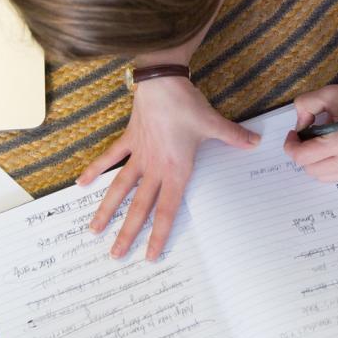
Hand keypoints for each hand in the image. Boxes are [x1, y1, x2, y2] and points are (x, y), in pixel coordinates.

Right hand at [79, 77, 259, 259]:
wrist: (162, 81)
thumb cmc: (186, 105)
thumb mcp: (213, 123)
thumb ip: (234, 137)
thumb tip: (256, 142)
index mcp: (176, 170)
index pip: (166, 210)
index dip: (158, 235)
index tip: (150, 255)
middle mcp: (154, 168)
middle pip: (139, 207)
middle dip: (127, 233)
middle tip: (116, 256)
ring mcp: (139, 155)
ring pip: (119, 188)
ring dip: (107, 210)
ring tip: (94, 231)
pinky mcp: (129, 140)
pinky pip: (110, 158)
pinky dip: (96, 169)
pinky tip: (81, 184)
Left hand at [283, 69, 337, 181]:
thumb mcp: (331, 93)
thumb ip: (305, 105)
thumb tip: (300, 126)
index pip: (302, 157)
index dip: (291, 145)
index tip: (295, 134)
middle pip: (310, 169)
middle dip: (302, 153)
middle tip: (307, 136)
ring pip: (322, 176)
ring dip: (315, 161)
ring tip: (322, 141)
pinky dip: (329, 165)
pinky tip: (335, 147)